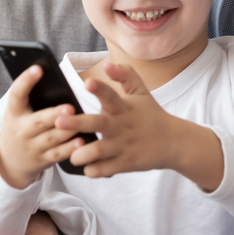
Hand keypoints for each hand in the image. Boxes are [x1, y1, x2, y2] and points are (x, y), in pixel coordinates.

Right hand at [0, 65, 82, 188]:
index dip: (26, 81)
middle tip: (69, 107)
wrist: (10, 161)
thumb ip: (31, 97)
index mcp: (14, 113)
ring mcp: (32, 147)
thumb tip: (49, 72)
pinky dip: (70, 149)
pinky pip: (58, 154)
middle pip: (38, 121)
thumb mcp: (18, 112)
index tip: (38, 68)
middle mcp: (21, 130)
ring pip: (51, 138)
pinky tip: (82, 142)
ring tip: (81, 121)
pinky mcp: (43, 159)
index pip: (16, 94)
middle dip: (54, 115)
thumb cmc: (21, 127)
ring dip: (67, 131)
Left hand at [58, 63, 224, 190]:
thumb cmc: (152, 115)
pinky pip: (103, 169)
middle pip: (98, 124)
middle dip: (77, 122)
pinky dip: (92, 170)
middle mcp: (122, 126)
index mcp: (124, 108)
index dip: (100, 89)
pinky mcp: (125, 164)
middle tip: (59, 121)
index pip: (111, 95)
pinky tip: (87, 167)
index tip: (87, 82)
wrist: (174, 142)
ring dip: (81, 153)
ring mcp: (123, 146)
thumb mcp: (142, 92)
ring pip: (98, 151)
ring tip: (72, 154)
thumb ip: (125, 75)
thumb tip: (107, 64)